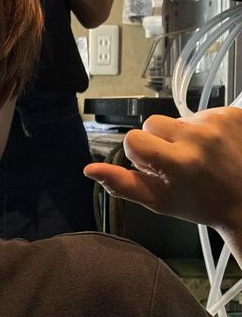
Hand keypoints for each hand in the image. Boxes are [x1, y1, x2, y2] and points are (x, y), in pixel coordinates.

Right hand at [84, 108, 241, 236]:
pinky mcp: (232, 113)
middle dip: (160, 141)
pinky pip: (201, 113)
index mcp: (177, 161)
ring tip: (200, 155)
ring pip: (177, 118)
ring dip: (183, 134)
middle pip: (152, 123)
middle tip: (180, 162)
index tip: (157, 167)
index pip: (133, 139)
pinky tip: (214, 146)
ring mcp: (217, 122)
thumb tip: (90, 170)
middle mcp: (198, 138)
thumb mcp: (158, 200)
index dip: (141, 155)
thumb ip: (122, 184)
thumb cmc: (203, 204)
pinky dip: (204, 128)